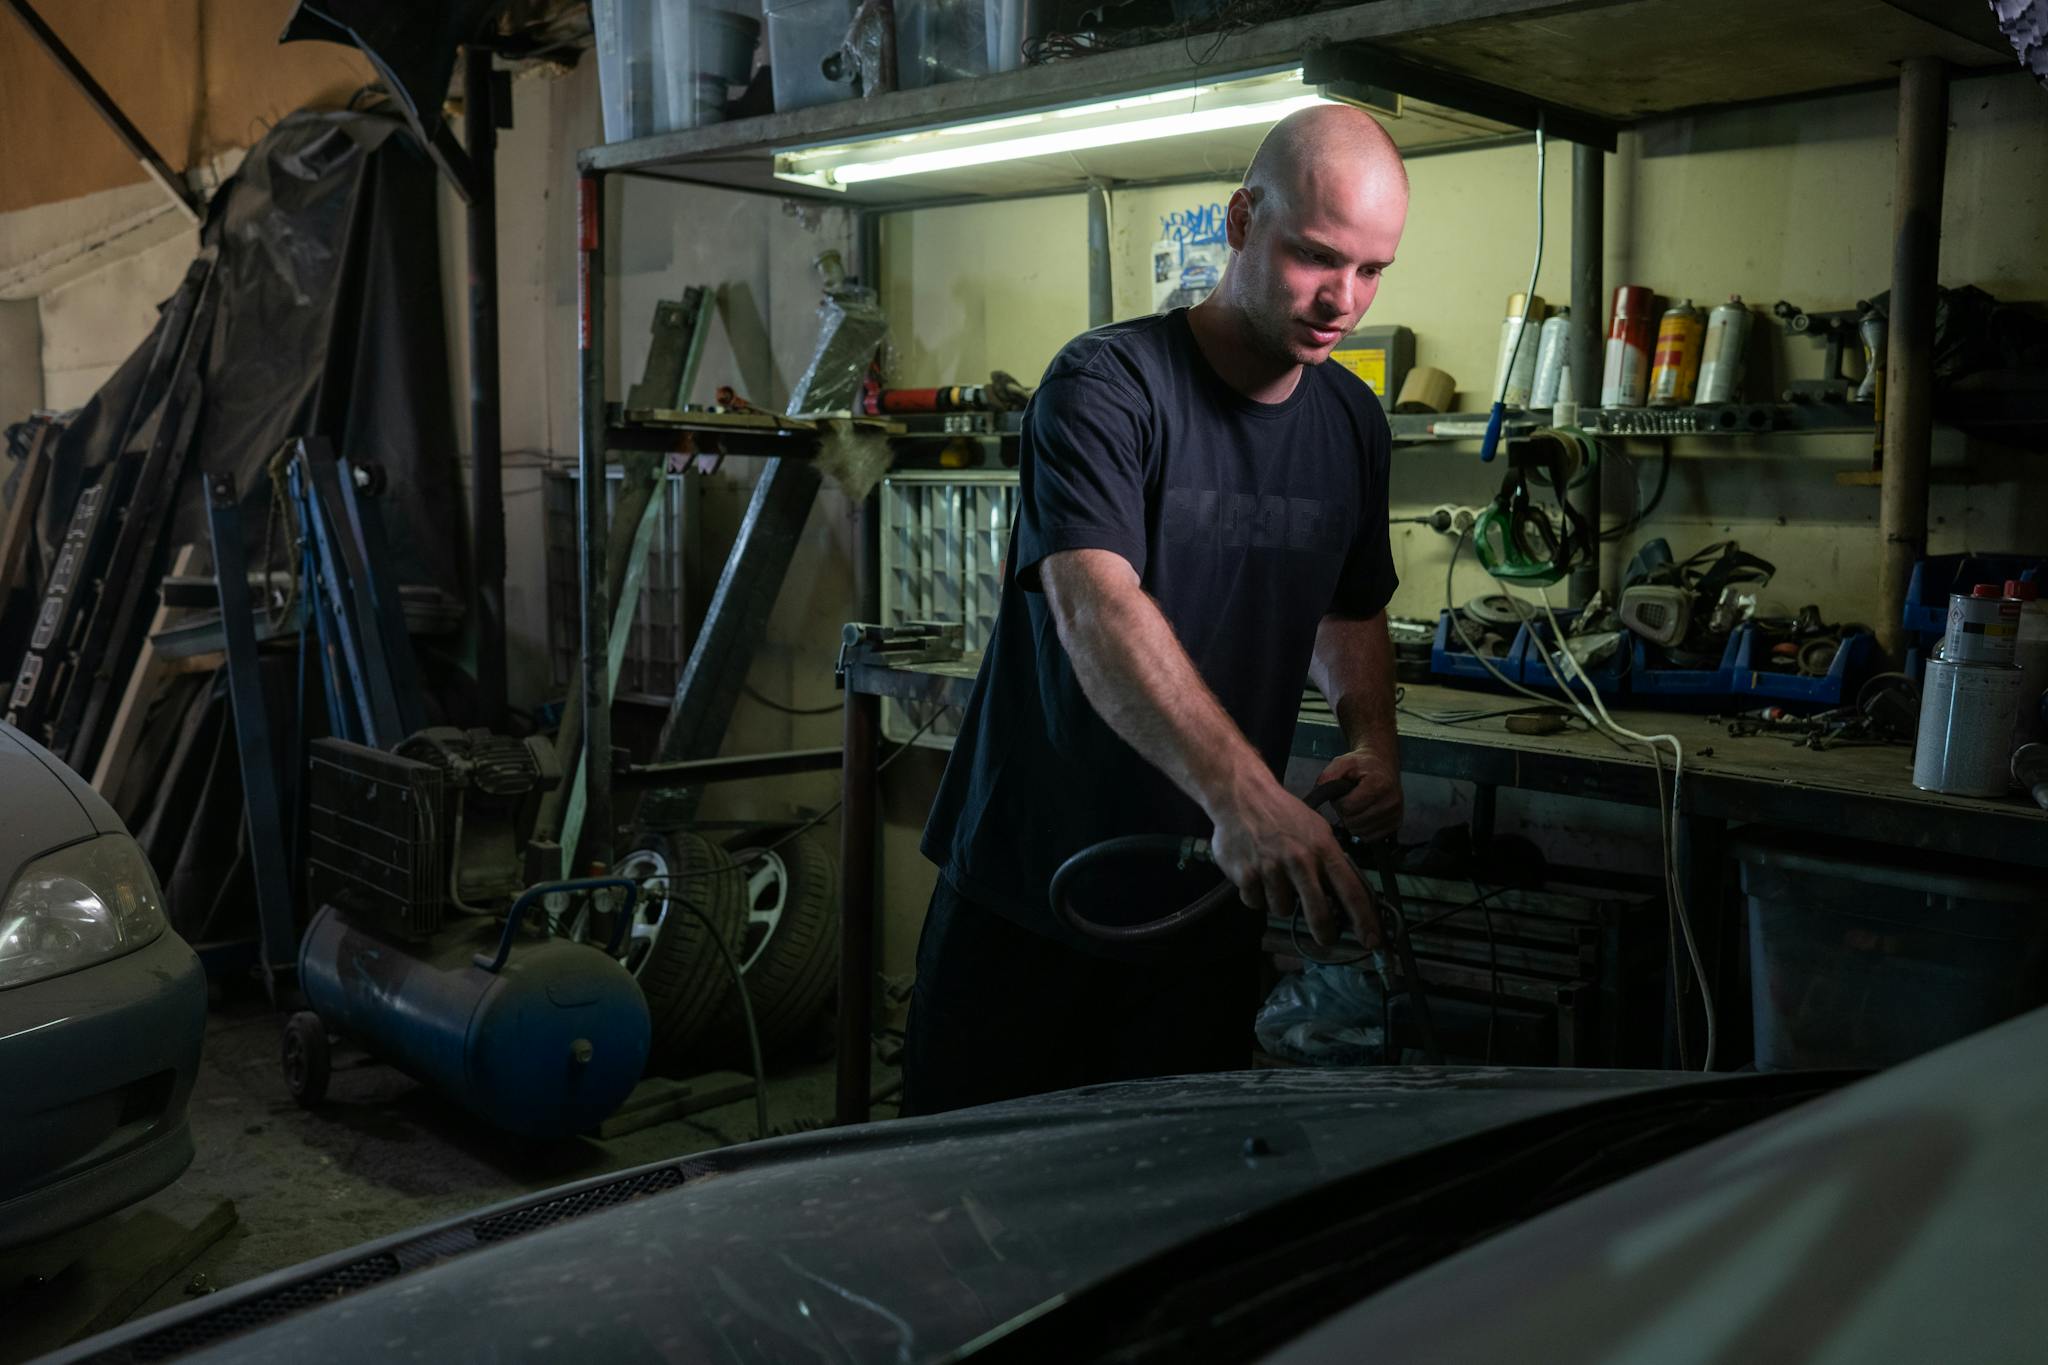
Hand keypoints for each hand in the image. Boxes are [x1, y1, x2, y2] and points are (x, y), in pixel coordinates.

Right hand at [1207, 771, 1381, 949]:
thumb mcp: (1317, 829)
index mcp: (1323, 849)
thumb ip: (1330, 860)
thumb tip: (1345, 894)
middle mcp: (1300, 860)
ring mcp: (1272, 868)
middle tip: (1325, 938)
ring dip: (1281, 901)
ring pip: (1283, 909)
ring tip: (1275, 879)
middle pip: (1319, 913)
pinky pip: (1256, 903)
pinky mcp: (1246, 875)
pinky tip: (1255, 874)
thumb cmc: (1283, 813)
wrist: (1242, 795)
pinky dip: (1256, 895)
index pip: (1351, 891)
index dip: (1364, 920)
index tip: (1372, 941)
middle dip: (1325, 932)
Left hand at [1315, 747, 1403, 842]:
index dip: (1339, 802)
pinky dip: (1362, 828)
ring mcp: (1395, 814)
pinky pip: (1370, 837)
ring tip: (1357, 805)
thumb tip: (1318, 794)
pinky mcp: (1396, 824)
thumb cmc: (1362, 765)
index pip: (1348, 807)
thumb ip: (1328, 777)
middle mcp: (1390, 801)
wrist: (1383, 764)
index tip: (1342, 793)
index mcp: (1379, 784)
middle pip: (1354, 822)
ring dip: (1353, 821)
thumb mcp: (1342, 763)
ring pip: (1360, 832)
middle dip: (1345, 812)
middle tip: (1349, 799)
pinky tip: (1364, 814)